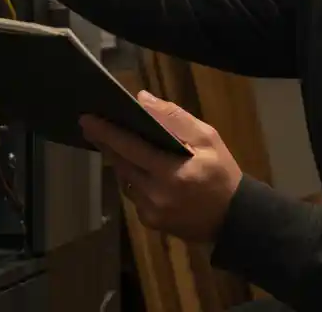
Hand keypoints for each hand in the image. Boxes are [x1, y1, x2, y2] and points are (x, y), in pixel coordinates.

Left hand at [81, 90, 242, 243]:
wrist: (234, 218)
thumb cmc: (222, 173)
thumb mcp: (207, 138)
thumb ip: (174, 118)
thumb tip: (142, 99)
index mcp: (171, 172)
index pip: (130, 148)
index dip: (106, 132)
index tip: (87, 119)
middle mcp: (156, 194)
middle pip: (121, 164)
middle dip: (106, 144)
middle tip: (91, 126)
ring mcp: (151, 212)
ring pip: (124, 180)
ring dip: (118, 162)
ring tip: (113, 143)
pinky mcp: (151, 222)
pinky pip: (133, 195)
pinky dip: (132, 180)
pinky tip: (137, 169)